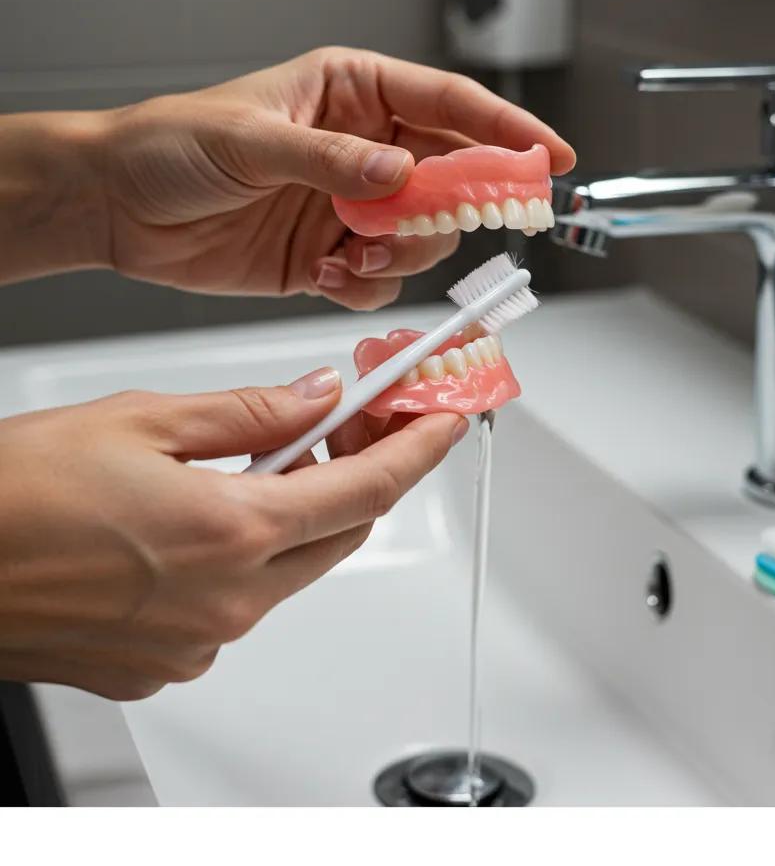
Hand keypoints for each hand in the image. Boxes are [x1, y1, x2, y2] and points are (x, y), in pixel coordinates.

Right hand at [0, 370, 466, 699]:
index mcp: (232, 530)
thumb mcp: (142, 419)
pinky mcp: (165, 663)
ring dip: (298, 513)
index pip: (367, 489)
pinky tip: (208, 519)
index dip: (417, 450)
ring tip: (262, 460)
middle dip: (359, 474)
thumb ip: (248, 412)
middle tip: (347, 424)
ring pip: (292, 569)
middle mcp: (227, 600)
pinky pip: (239, 605)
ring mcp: (197, 642)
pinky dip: (247, 556)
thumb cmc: (12, 496)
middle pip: (340, 531)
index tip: (442, 422)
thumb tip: (315, 398)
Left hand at [84, 47, 573, 308]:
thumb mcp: (251, 139)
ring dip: (402, 253)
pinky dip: (365, 286)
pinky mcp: (333, 255)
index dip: (507, 131)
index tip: (550, 158)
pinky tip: (322, 274)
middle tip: (429, 222)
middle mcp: (365, 150)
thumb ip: (331, 159)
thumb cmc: (172, 144)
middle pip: (451, 177)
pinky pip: (381, 278)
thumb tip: (400, 174)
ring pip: (424, 236)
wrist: (120, 207)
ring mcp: (353, 206)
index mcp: (354, 94)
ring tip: (350, 252)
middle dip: (453, 208)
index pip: (450, 106)